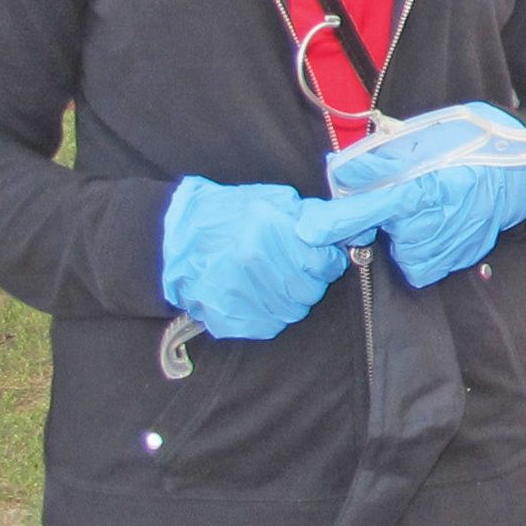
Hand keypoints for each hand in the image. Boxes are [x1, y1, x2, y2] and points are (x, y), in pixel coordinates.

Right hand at [160, 177, 363, 340]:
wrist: (172, 242)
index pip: (325, 261)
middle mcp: (255, 262)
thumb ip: (310, 215)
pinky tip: (255, 295)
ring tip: (271, 279)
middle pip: (312, 289)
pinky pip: (270, 325)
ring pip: (295, 310)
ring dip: (291, 298)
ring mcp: (240, 293)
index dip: (326, 259)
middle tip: (291, 266)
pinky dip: (269, 313)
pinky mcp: (229, 319)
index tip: (319, 255)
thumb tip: (353, 228)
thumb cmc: (226, 216)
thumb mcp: (270, 200)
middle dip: (309, 278)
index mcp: (268, 230)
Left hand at [329, 104, 525, 289]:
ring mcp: (449, 244)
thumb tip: (341, 171)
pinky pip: (423, 264)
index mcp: (427, 188)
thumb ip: (381, 158)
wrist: (521, 170)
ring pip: (403, 252)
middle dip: (387, 219)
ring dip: (406, 235)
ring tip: (428, 210)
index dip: (338, 220)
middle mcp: (436, 222)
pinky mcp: (458, 258)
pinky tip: (438, 227)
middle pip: (386, 233)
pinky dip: (423, 250)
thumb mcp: (426, 139)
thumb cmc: (474, 146)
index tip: (310, 231)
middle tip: (409, 196)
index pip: (372, 208)